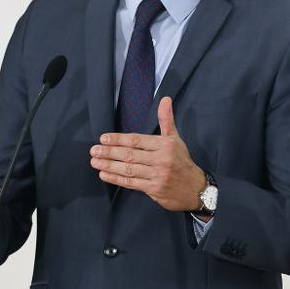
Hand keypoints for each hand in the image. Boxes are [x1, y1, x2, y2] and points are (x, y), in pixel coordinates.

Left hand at [89, 96, 207, 210]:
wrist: (195, 189)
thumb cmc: (181, 161)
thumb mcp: (175, 139)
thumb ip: (166, 120)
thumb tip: (165, 99)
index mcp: (164, 145)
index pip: (137, 140)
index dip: (119, 139)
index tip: (103, 138)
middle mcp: (161, 159)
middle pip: (130, 155)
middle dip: (110, 152)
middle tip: (94, 150)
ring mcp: (157, 175)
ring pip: (129, 169)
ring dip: (109, 166)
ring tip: (95, 162)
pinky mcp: (154, 189)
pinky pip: (131, 183)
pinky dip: (116, 179)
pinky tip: (104, 175)